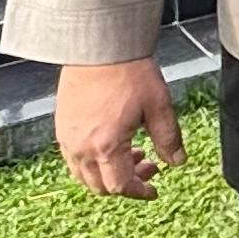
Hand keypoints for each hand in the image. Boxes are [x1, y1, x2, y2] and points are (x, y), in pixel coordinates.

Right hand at [54, 58, 185, 198]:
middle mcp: (81, 147)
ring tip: (130, 153)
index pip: (121, 186)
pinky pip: (72, 158)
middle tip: (148, 166)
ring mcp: (67, 137)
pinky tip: (109, 144)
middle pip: (100, 186)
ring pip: (84, 175)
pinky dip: (91, 162)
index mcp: (106, 146)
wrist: (99, 46)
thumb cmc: (128, 72)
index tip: (153, 189)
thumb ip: (168, 139)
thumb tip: (177, 162)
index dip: (140, 191)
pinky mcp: (61, 125)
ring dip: (107, 174)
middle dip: (126, 183)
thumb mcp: (158, 107)